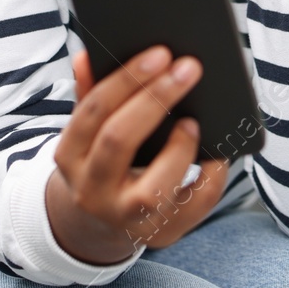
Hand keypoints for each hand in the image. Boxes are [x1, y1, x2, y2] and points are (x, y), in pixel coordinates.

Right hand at [46, 46, 229, 264]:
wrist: (100, 222)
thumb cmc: (101, 158)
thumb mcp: (88, 131)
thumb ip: (90, 94)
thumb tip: (86, 58)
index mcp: (68, 156)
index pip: (93, 112)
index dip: (126, 80)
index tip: (161, 53)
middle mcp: (91, 191)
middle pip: (118, 140)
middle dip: (156, 99)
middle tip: (189, 68)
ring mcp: (125, 218)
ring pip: (151, 188)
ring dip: (178, 149)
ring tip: (195, 119)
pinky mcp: (161, 233)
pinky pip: (192, 208)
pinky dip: (211, 178)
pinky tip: (219, 152)